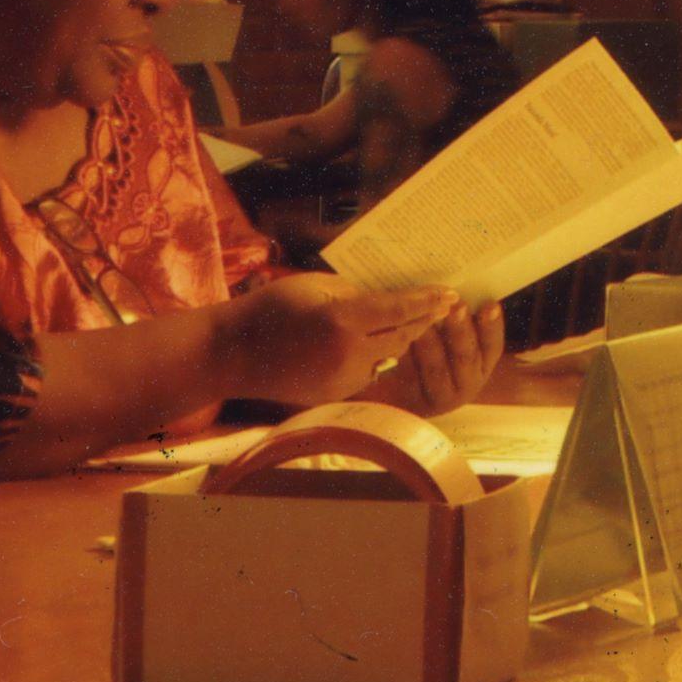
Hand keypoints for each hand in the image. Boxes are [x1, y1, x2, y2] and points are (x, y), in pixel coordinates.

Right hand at [214, 274, 460, 407]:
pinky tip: (380, 342)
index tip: (450, 294)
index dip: (428, 302)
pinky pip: (366, 372)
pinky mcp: (335, 395)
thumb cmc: (270, 308)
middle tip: (444, 306)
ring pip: (387, 357)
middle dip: (423, 321)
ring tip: (420, 320)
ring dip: (402, 339)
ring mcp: (342, 379)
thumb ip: (356, 293)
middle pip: (401, 336)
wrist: (231, 354)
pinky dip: (375, 356)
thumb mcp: (316, 286)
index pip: (399, 310)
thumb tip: (387, 299)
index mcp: (343, 320)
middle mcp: (348, 354)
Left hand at [364, 300, 506, 415]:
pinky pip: (410, 378)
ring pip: (437, 367)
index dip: (492, 326)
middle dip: (461, 329)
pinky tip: (398, 341)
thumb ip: (454, 318)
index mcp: (482, 363)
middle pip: (466, 355)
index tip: (490, 305)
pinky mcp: (415, 402)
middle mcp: (468, 382)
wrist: (400, 396)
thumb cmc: (429, 355)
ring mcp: (443, 395)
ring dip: (430, 341)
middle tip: (456, 306)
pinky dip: (405, 358)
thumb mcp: (449, 338)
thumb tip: (450, 289)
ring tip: (422, 320)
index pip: (492, 345)